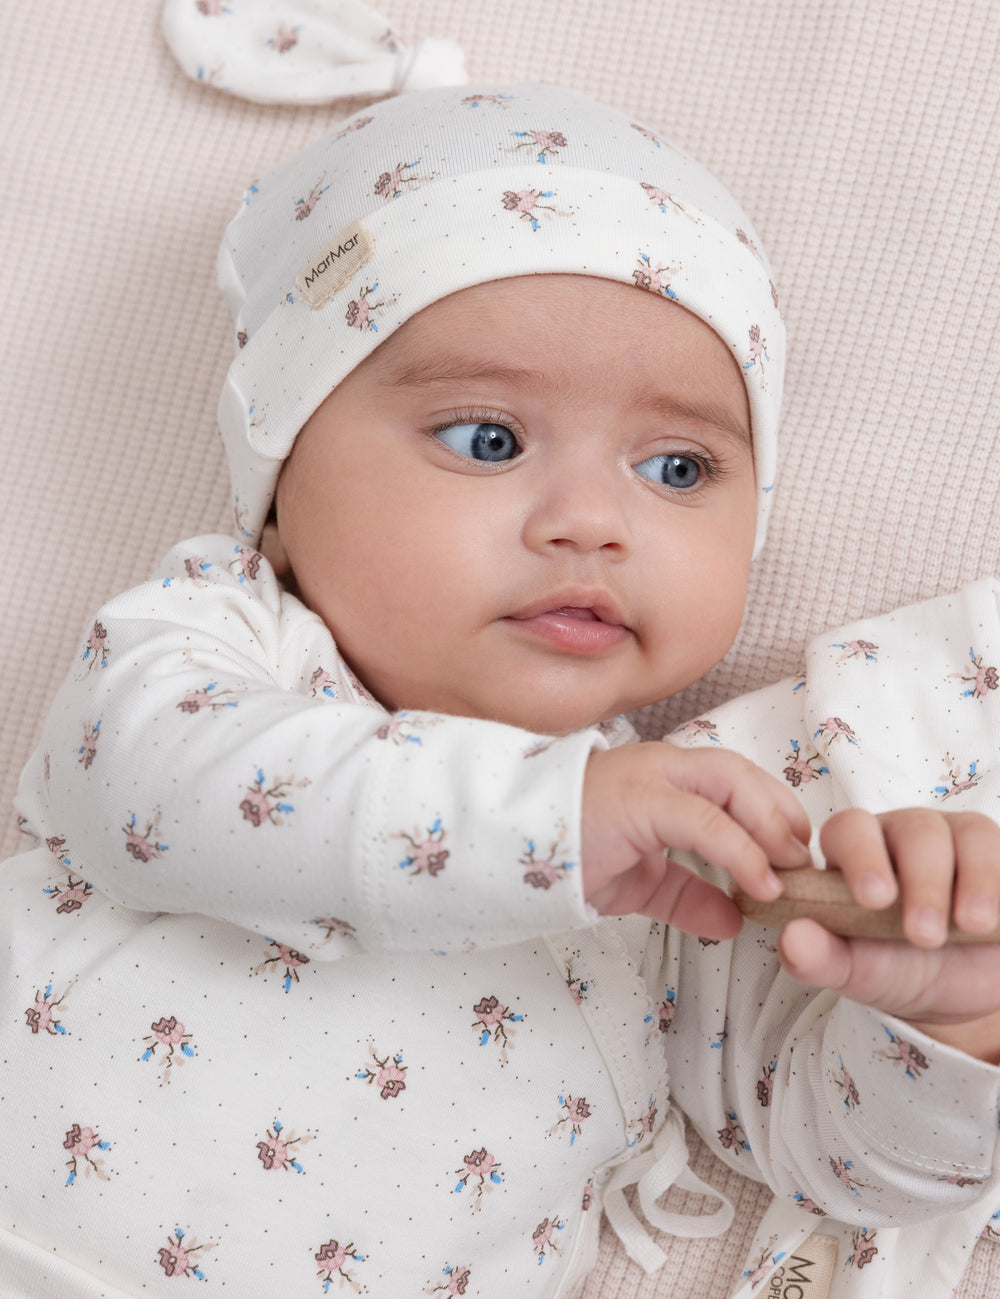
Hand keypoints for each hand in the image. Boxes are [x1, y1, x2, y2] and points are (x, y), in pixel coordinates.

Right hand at [581, 743, 810, 937]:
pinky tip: (759, 883)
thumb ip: (688, 894)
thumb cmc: (566, 854)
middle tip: (803, 863)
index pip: (734, 779)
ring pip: (730, 784)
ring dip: (769, 827)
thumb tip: (734, 920)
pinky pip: (704, 821)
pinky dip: (740, 851)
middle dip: (781, 814)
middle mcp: (662, 767)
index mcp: (665, 779)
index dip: (773, 811)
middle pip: (741, 774)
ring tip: (789, 871)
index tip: (794, 854)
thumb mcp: (640, 882)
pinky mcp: (639, 800)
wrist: (508, 847)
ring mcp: (650, 778)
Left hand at [777, 808, 999, 1061]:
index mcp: (856, 850)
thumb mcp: (855, 972)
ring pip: (971, 833)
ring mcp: (959, 840)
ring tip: (972, 925)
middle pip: (916, 830)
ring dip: (974, 878)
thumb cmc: (890, 969)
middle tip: (923, 934)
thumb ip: (819, 956)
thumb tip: (792, 936)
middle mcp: (906, 835)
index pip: (851, 829)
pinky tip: (999, 918)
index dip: (862, 857)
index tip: (874, 899)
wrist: (952, 993)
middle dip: (922, 881)